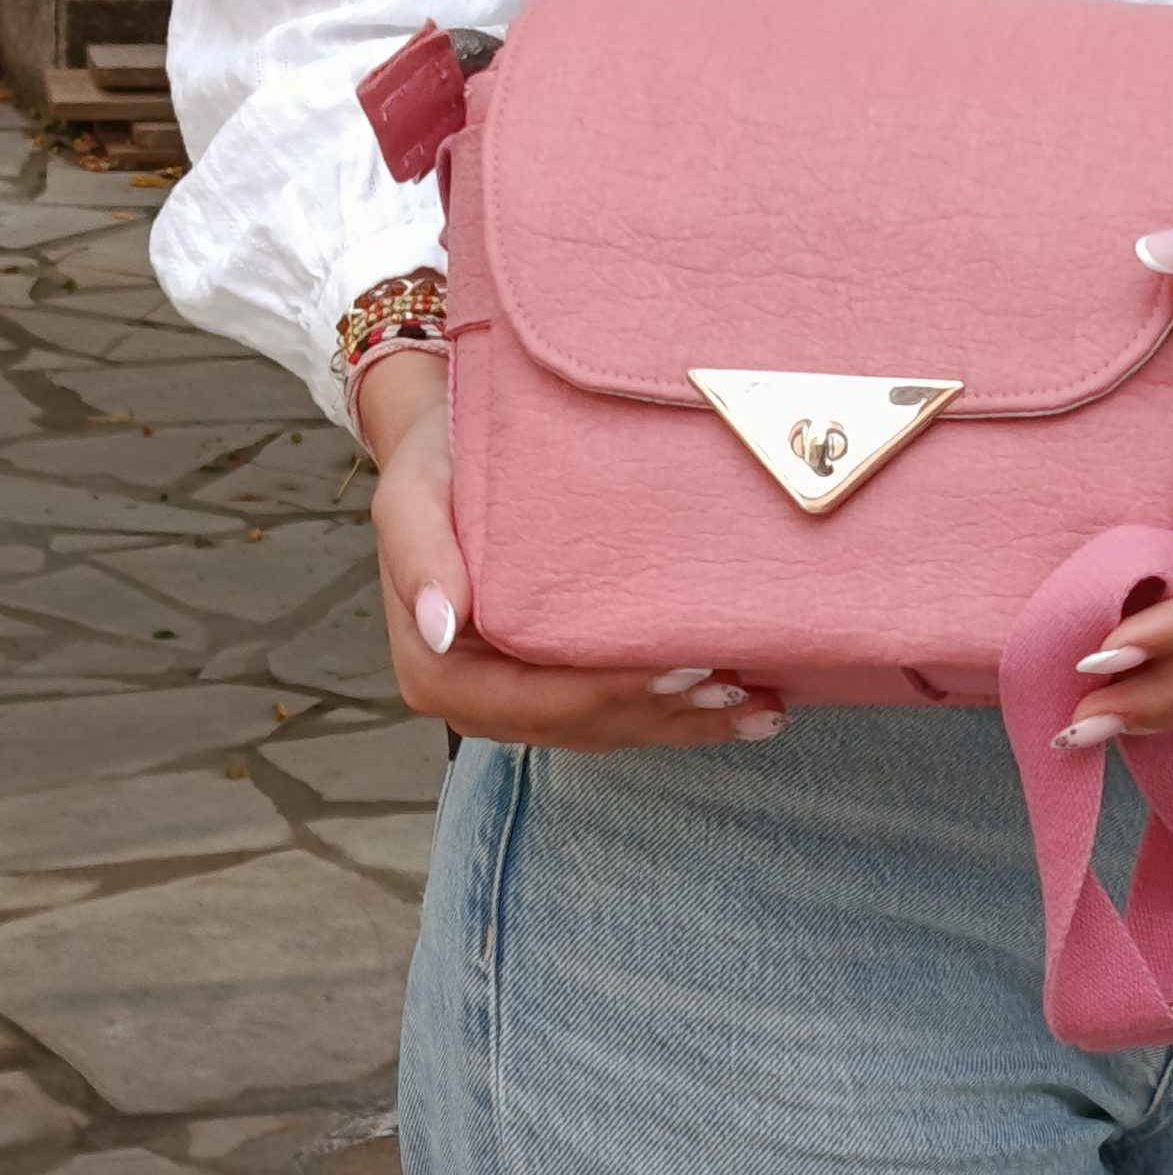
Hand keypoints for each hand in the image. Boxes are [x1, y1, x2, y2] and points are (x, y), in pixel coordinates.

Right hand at [360, 352, 787, 750]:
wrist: (446, 445)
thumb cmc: (434, 467)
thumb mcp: (410, 496)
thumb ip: (419, 558)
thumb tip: (443, 628)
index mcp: (439, 669)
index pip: (533, 702)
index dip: (607, 695)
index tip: (677, 670)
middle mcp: (480, 698)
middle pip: (581, 725)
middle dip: (661, 715)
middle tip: (736, 688)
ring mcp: (524, 697)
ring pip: (612, 728)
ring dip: (686, 724)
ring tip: (759, 708)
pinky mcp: (561, 681)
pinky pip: (623, 712)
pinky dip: (684, 714)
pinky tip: (747, 707)